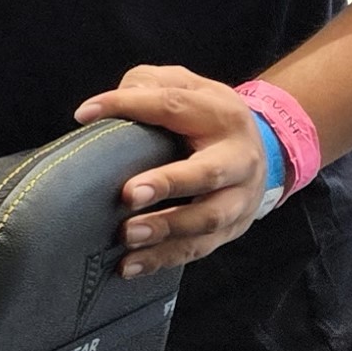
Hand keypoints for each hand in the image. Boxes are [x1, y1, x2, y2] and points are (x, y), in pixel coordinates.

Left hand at [71, 65, 277, 276]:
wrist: (265, 149)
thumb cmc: (207, 117)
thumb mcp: (187, 86)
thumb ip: (150, 85)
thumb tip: (107, 105)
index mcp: (222, 116)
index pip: (174, 106)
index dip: (129, 106)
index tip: (85, 115)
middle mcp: (238, 159)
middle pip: (207, 174)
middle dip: (168, 184)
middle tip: (128, 194)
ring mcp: (238, 199)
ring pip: (208, 219)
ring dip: (166, 229)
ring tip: (127, 234)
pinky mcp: (231, 230)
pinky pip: (198, 249)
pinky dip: (163, 259)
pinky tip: (130, 265)